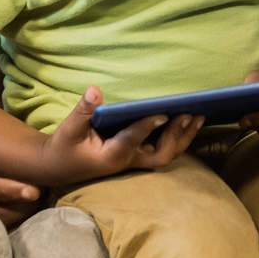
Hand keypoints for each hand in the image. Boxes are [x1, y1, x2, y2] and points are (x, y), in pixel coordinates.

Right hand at [41, 86, 202, 186]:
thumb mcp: (69, 128)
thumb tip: (94, 90)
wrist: (59, 167)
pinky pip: (162, 149)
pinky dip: (178, 137)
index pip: (132, 139)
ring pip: (165, 155)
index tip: (163, 113)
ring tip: (199, 116)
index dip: (148, 126)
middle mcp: (128, 160)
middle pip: (160, 155)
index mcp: (111, 155)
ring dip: (183, 137)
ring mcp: (134, 160)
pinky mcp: (137, 155)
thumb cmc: (65, 146)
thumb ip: (83, 111)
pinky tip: (190, 121)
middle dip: (177, 137)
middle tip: (191, 114)